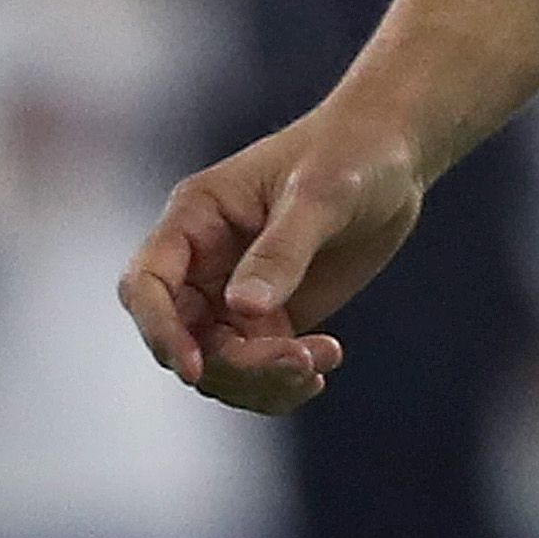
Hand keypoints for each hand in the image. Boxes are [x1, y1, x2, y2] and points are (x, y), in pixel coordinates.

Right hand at [121, 101, 427, 415]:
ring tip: (322, 359)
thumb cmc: (350, 154)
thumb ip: (281, 250)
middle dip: (234, 365)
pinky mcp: (269, 318)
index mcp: (195, 216)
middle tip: (299, 360)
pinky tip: (323, 365)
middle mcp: (204, 260)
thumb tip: (242, 308)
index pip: (147, 283)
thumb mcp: (321, 194)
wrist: (391, 159)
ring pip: (219, 364)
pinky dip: (282, 383)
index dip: (159, 330)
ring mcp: (233, 294)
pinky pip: (256, 371)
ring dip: (263, 380)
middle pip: (184, 337)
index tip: (193, 368)